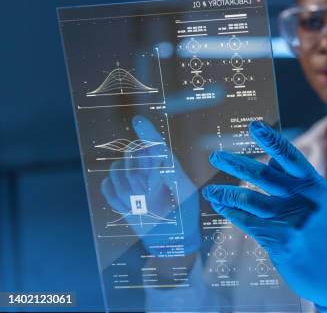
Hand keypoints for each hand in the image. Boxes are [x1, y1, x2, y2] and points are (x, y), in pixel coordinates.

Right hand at [101, 115, 200, 255]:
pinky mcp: (117, 194)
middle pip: (131, 153)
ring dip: (126, 188)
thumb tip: (158, 156)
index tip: (138, 120)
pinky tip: (130, 208)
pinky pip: (107, 186)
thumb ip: (172, 174)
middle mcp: (147, 168)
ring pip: (116, 169)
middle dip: (136, 171)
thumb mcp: (185, 193)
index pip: (154, 144)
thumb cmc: (184, 215)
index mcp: (166, 165)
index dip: (146, 131)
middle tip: (146, 191)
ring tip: (141, 203)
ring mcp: (131, 180)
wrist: (171, 240)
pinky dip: (116, 198)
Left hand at [202, 121, 326, 311]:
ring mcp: (295, 223)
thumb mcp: (317, 201)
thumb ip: (294, 180)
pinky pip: (249, 223)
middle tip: (216, 156)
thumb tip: (269, 160)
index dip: (272, 140)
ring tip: (211, 190)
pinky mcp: (283, 243)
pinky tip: (221, 206)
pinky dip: (232, 213)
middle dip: (237, 164)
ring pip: (251, 201)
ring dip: (227, 194)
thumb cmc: (321, 231)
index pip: (291, 157)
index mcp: (315, 186)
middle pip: (265, 176)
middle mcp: (306, 201)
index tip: (254, 126)